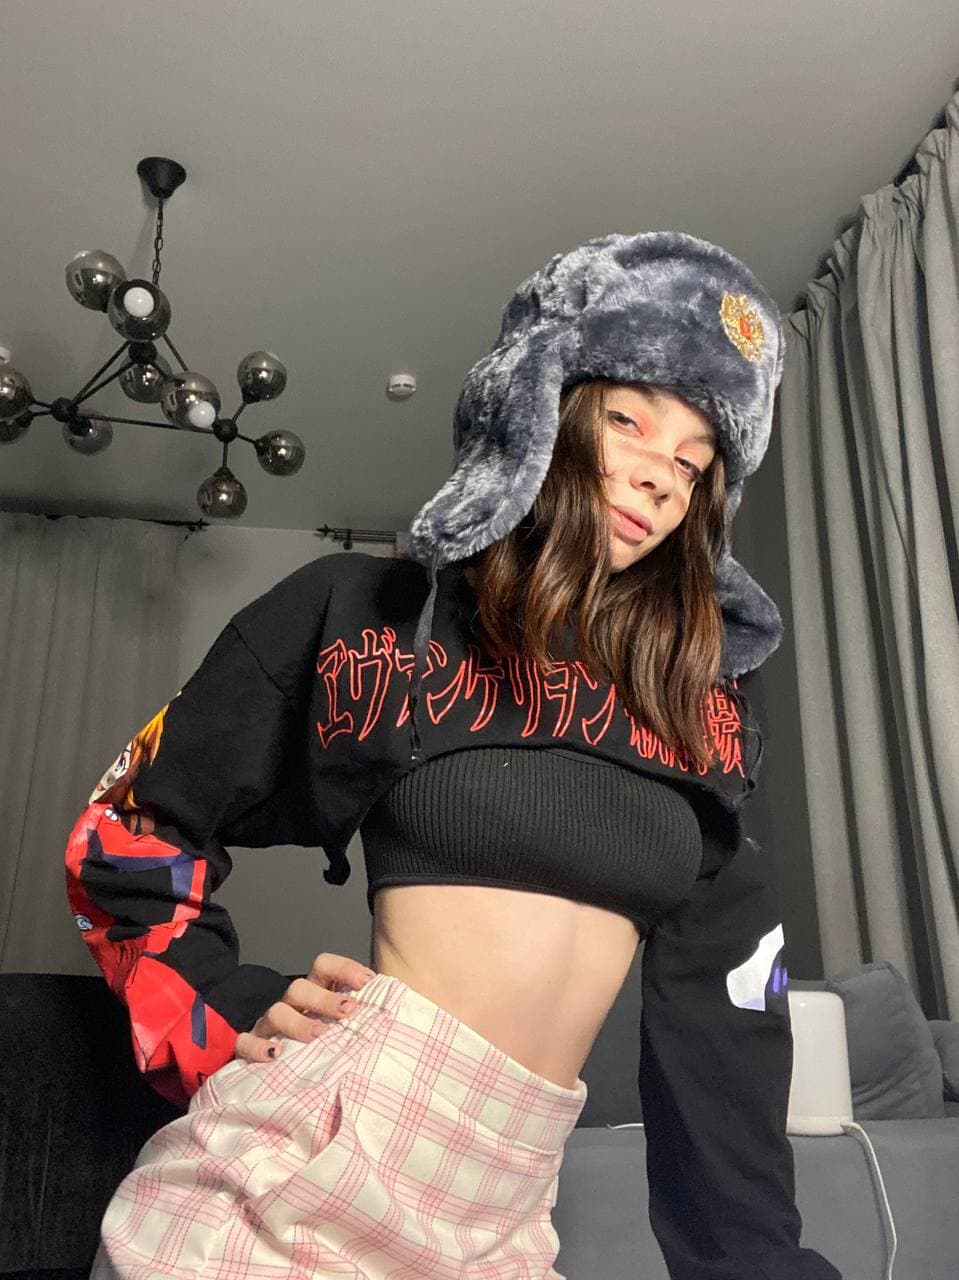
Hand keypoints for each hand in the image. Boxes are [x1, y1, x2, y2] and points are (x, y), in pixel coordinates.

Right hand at [233, 952, 376, 1062]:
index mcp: (314, 994)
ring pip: (276, 1012)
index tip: (367, 981)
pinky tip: (275, 1056)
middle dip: (325, 998)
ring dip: (298, 1022)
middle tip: (348, 1011)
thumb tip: (405, 1015)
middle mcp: (290, 1005)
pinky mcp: (248, 1048)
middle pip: (300, 988)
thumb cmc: (322, 1047)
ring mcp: (268, 1026)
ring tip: (319, 1036)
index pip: (323, 967)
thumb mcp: (345, 1029)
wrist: (274, 1073)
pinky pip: (245, 1042)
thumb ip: (368, 1020)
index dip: (344, 968)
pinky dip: (257, 1047)